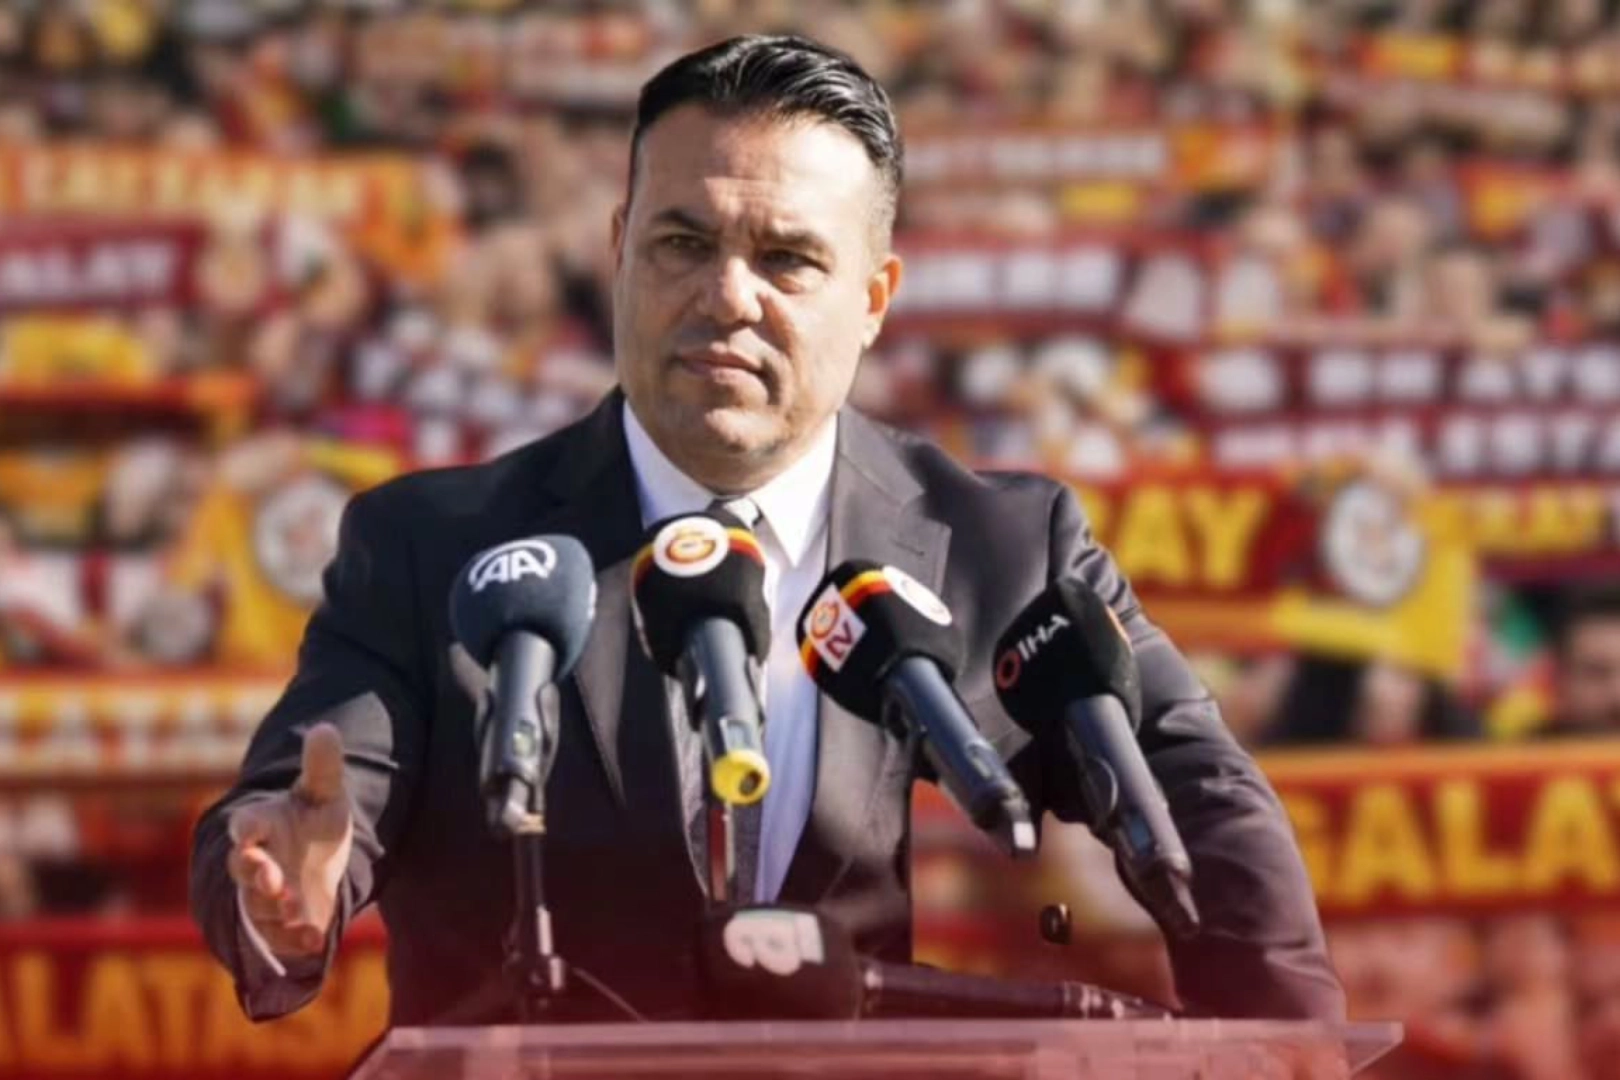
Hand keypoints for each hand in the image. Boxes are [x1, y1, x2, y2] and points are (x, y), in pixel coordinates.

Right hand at [227, 723, 352, 958]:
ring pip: (258, 907)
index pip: (245, 825)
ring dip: (274, 911)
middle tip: (272, 879)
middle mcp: (256, 863)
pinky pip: (279, 938)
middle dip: (255, 875)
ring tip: (296, 909)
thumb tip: (326, 729)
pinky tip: (315, 941)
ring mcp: (265, 898)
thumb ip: (322, 767)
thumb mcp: (323, 793)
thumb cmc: (312, 822)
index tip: (248, 834)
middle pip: (244, 870)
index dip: (245, 830)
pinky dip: (294, 941)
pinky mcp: (281, 927)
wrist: (317, 862)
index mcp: (260, 825)